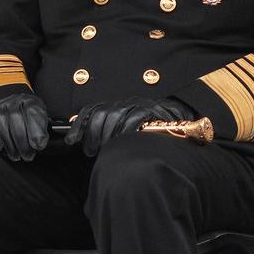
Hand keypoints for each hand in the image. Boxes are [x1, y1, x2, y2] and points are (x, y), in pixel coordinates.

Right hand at [0, 93, 50, 161]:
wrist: (13, 111)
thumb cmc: (30, 123)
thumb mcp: (42, 125)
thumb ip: (42, 133)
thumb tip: (39, 144)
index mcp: (32, 102)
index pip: (32, 112)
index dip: (35, 131)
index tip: (38, 146)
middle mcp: (14, 100)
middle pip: (15, 118)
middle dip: (21, 142)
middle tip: (27, 155)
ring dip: (8, 143)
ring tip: (15, 155)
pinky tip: (0, 147)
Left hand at [65, 96, 193, 156]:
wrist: (183, 124)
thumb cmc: (151, 132)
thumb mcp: (126, 131)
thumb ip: (107, 135)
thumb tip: (85, 145)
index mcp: (116, 106)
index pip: (92, 110)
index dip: (79, 125)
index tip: (71, 140)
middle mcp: (126, 102)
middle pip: (102, 114)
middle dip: (92, 133)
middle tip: (90, 150)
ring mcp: (140, 104)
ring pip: (116, 115)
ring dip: (106, 135)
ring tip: (103, 149)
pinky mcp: (153, 110)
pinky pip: (135, 118)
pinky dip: (126, 131)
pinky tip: (123, 142)